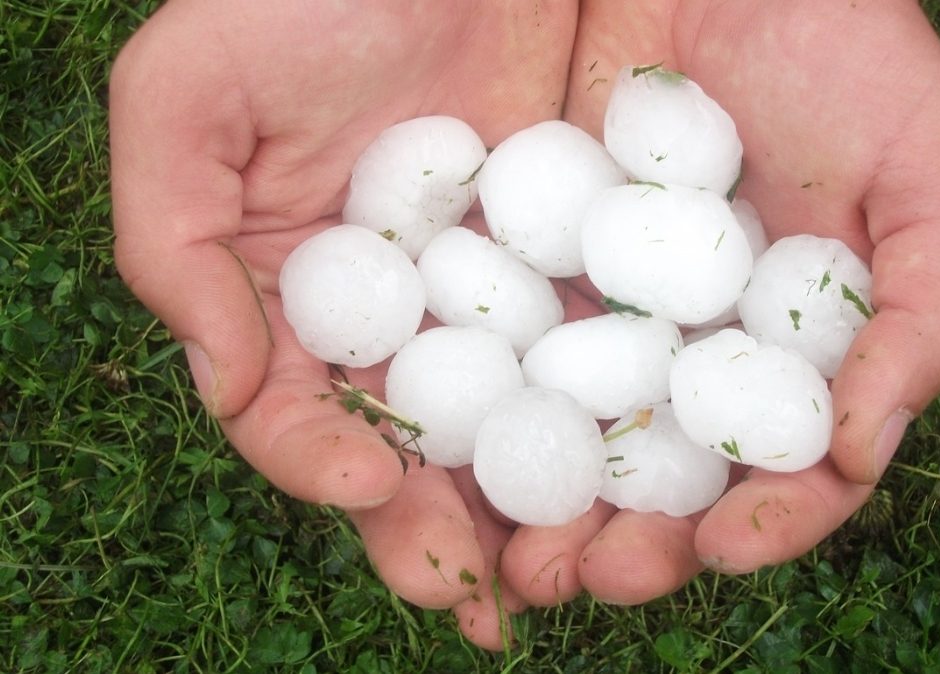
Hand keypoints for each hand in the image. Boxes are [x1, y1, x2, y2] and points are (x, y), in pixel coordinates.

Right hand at [110, 0, 578, 648]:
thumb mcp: (191, 92)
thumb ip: (170, 241)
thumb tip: (224, 384)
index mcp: (291, 297)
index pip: (292, 414)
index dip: (320, 463)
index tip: (372, 482)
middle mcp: (387, 318)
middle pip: (403, 449)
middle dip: (432, 529)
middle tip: (476, 596)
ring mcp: (482, 304)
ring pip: (498, 432)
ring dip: (521, 511)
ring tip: (558, 572)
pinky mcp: (567, 273)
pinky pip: (584, 362)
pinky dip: (604, 426)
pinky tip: (631, 477)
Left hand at [490, 0, 939, 608]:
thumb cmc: (847, 53)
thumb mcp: (936, 176)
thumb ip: (927, 316)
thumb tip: (857, 452)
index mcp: (795, 355)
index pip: (784, 471)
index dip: (764, 524)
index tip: (720, 548)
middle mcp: (698, 353)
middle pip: (664, 478)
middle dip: (629, 542)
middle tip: (587, 578)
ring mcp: (610, 317)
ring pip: (575, 438)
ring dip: (544, 508)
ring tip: (514, 558)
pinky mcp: (533, 272)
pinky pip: (502, 353)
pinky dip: (482, 412)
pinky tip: (455, 456)